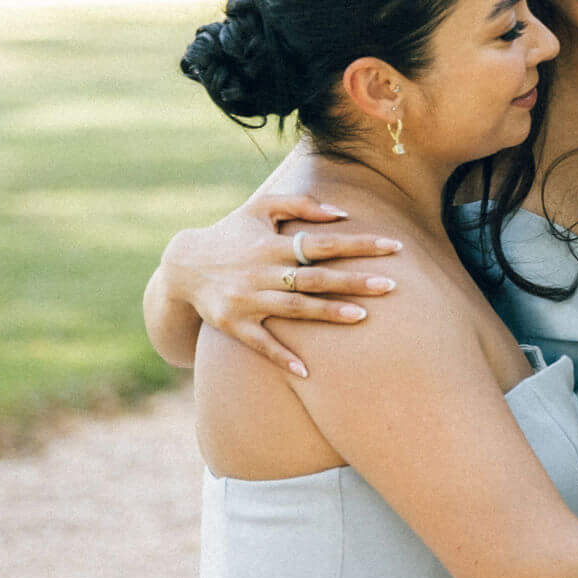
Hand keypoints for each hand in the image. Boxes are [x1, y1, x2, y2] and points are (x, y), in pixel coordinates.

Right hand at [166, 193, 402, 375]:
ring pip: (295, 309)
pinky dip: (283, 357)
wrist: (182, 264)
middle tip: (392, 285)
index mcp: (273, 245)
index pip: (324, 243)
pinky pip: (261, 344)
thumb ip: (302, 205)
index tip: (394, 246)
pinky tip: (307, 372)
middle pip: (316, 278)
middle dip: (354, 282)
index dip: (360, 244)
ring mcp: (248, 300)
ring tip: (363, 316)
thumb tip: (344, 213)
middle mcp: (262, 272)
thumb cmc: (232, 233)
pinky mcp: (233, 324)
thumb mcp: (260, 209)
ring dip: (328, 313)